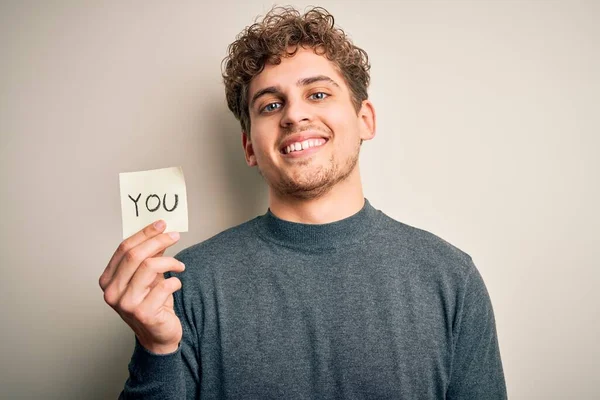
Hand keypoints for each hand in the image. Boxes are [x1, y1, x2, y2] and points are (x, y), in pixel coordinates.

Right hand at [99, 220, 184, 353]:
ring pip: (150, 267)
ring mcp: (126, 304)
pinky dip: (175, 281)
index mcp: (108, 280)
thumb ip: (150, 256)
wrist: (158, 336)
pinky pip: (164, 285)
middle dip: (158, 240)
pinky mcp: (143, 313)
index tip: (161, 224)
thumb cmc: (152, 304)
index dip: (144, 233)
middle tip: (175, 235)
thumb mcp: (148, 277)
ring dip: (170, 261)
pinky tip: (176, 285)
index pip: (124, 248)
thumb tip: (159, 231)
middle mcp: (112, 292)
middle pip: (135, 255)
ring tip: (180, 265)